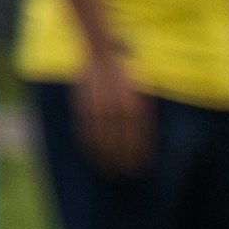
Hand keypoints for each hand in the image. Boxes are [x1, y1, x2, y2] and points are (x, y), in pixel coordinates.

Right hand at [75, 59, 149, 176]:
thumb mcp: (142, 91)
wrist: (100, 53)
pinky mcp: (83, 108)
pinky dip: (88, 148)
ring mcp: (98, 109)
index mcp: (135, 106)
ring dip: (104, 160)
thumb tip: (146, 144)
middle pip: (120, 145)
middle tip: (123, 175)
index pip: (138, 140)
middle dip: (122, 162)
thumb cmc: (125, 73)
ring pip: (101, 143)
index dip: (138, 157)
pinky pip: (85, 133)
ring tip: (107, 172)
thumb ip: (145, 115)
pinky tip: (91, 156)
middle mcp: (117, 110)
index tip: (138, 170)